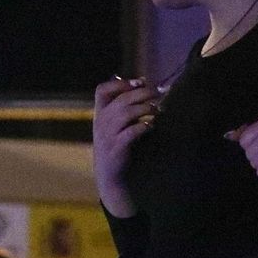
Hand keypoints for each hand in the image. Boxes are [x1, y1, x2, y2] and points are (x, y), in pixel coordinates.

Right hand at [92, 77, 159, 212]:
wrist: (108, 175)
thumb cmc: (115, 147)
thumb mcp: (112, 125)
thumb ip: (122, 107)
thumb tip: (142, 83)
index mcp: (99, 114)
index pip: (101, 91)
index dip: (119, 84)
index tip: (138, 82)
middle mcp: (101, 122)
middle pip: (121, 99)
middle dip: (142, 93)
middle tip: (158, 93)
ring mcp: (107, 135)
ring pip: (126, 113)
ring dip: (145, 108)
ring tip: (157, 109)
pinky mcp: (117, 147)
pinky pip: (132, 131)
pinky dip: (144, 126)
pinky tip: (151, 126)